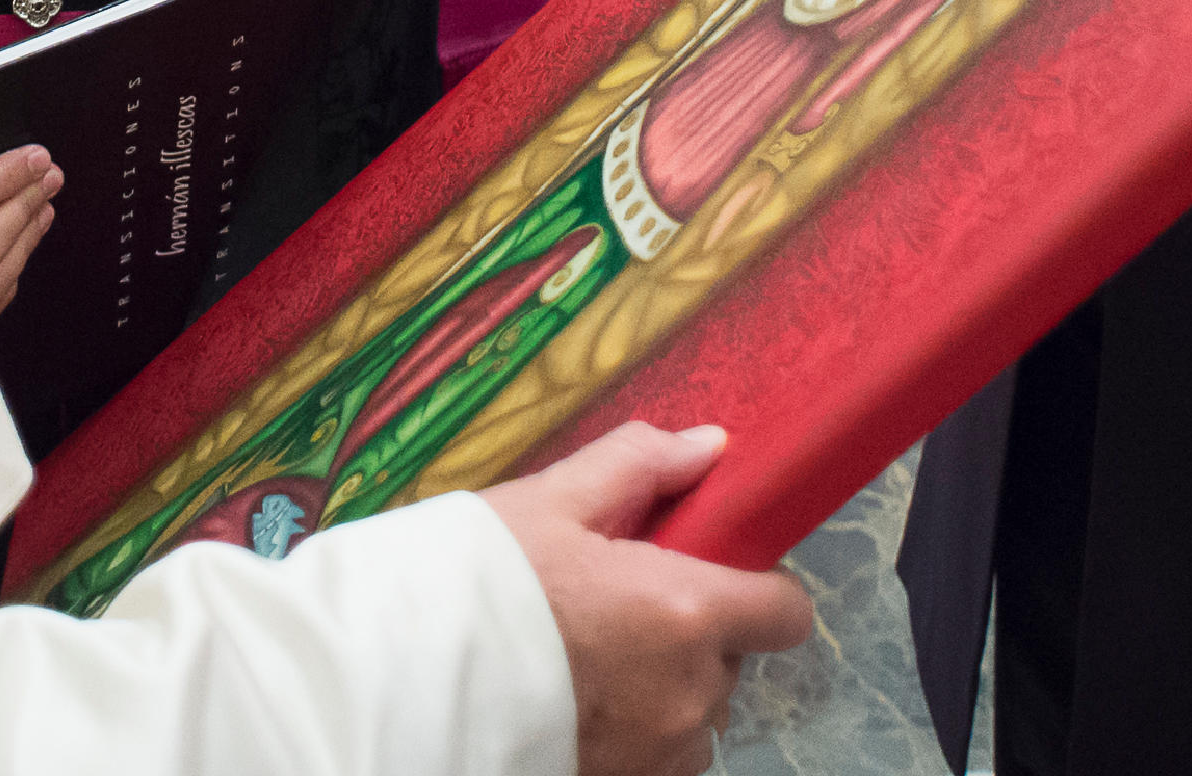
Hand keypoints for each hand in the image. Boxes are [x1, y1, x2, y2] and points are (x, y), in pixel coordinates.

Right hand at [483, 424, 813, 775]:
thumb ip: (640, 464)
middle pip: (732, 659)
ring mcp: (658, 751)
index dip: (758, 587)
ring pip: (695, 712)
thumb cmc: (483, 581)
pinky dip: (638, 730)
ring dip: (666, 686)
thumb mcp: (552, 500)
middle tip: (621, 604)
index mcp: (686, 611)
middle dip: (693, 630)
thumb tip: (708, 447)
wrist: (407, 677)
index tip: (709, 569)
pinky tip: (581, 700)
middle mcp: (689, 691)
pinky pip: (660, 756)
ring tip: (593, 658)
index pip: (785, 612)